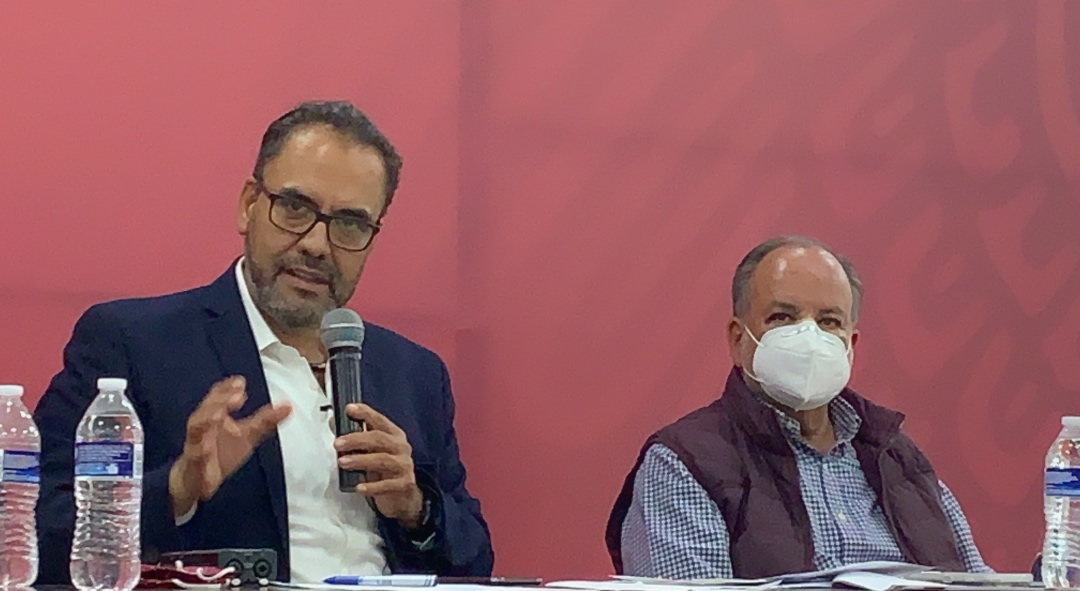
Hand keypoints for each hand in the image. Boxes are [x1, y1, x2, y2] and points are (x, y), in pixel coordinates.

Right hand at [168, 376, 291, 517]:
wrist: (198, 481)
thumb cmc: (221, 452)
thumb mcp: (247, 435)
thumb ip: (265, 420)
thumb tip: (288, 405)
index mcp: (214, 416)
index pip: (218, 397)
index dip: (227, 388)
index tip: (240, 382)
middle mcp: (203, 427)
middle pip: (207, 408)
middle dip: (220, 400)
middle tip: (237, 395)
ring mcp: (196, 445)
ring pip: (196, 430)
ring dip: (206, 420)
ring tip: (219, 414)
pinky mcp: (193, 466)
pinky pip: (194, 460)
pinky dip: (199, 455)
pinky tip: (205, 451)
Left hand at [335, 403, 423, 527]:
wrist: (403, 497)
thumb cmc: (384, 470)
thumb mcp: (371, 451)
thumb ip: (355, 438)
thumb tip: (334, 422)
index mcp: (394, 435)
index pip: (379, 420)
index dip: (365, 413)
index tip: (349, 409)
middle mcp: (401, 447)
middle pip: (379, 439)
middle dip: (357, 439)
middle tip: (338, 444)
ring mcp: (404, 466)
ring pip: (383, 460)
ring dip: (361, 460)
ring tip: (343, 462)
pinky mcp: (404, 484)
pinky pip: (387, 485)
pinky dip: (372, 486)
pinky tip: (359, 487)